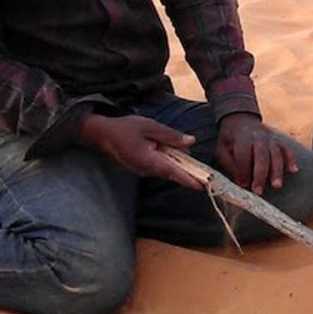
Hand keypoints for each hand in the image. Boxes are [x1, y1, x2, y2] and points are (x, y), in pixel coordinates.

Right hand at [78, 113, 199, 187]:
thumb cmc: (125, 129)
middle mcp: (147, 170)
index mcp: (149, 161)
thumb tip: (191, 142)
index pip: (174, 173)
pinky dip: (172, 163)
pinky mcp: (143, 167)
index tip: (205, 186)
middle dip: (191, 174)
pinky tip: (177, 155)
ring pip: (168, 170)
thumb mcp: (150, 127)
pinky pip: (161, 167)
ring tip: (196, 166)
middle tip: (210, 177)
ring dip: (182, 167)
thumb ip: (170, 136)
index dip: (190, 180)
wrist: (103, 134)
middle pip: (174, 173)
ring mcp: (145, 170)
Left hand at [216, 112, 297, 194]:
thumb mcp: (222, 148)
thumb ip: (230, 163)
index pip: (243, 155)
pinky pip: (287, 149)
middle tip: (258, 192)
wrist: (241, 119)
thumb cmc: (230, 139)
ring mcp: (270, 139)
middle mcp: (258, 138)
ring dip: (277, 171)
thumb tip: (240, 181)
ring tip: (276, 186)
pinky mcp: (278, 141)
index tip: (242, 185)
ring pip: (276, 155)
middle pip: (261, 157)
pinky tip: (294, 171)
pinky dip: (291, 159)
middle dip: (260, 175)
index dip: (243, 171)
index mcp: (242, 138)